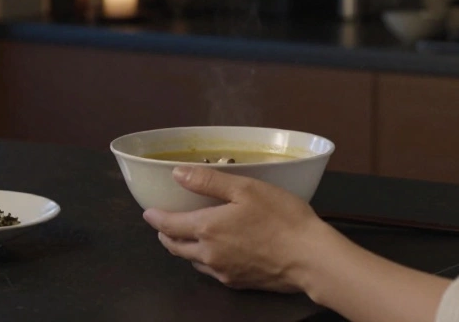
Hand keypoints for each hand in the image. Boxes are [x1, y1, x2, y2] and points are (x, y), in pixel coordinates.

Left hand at [142, 166, 327, 292]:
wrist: (310, 258)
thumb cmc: (280, 217)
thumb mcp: (246, 189)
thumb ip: (208, 182)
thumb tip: (177, 175)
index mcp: (207, 229)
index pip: (169, 225)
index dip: (156, 218)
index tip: (148, 212)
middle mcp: (209, 254)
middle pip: (176, 247)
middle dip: (165, 235)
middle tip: (162, 226)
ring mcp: (224, 272)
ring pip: (193, 261)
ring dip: (184, 248)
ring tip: (186, 237)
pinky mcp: (239, 283)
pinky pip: (212, 271)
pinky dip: (204, 260)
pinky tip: (214, 253)